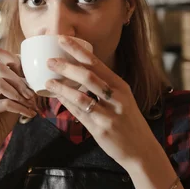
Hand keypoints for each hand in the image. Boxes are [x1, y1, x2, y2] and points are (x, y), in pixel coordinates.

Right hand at [0, 48, 37, 159]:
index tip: (28, 75)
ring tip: (30, 103)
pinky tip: (29, 114)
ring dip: (19, 93)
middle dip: (20, 80)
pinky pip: (4, 103)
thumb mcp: (13, 98)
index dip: (15, 60)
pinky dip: (20, 108)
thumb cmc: (2, 119)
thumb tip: (35, 71)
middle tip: (31, 94)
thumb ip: (18, 84)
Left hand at [45, 36, 159, 169]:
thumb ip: (103, 87)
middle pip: (88, 77)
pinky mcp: (101, 129)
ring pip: (81, 97)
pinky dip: (67, 104)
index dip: (78, 50)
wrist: (141, 149)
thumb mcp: (121, 100)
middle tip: (50, 61)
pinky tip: (57, 98)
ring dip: (62, 87)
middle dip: (66, 67)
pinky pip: (80, 114)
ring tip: (48, 81)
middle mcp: (116, 97)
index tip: (62, 39)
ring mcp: (109, 114)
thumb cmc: (128, 122)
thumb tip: (77, 74)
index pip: (96, 63)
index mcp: (120, 86)